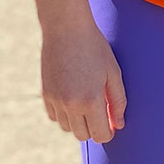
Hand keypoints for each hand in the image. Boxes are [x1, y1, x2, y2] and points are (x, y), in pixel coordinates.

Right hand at [40, 19, 126, 142]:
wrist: (66, 28)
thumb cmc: (95, 48)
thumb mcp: (113, 72)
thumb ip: (118, 101)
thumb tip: (118, 125)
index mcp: (91, 100)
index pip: (100, 135)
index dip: (107, 132)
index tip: (110, 125)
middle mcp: (71, 104)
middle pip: (83, 135)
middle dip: (93, 128)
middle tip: (99, 112)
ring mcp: (56, 100)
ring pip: (67, 128)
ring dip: (77, 122)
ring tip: (85, 102)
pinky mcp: (45, 94)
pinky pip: (54, 116)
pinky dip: (63, 113)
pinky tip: (71, 97)